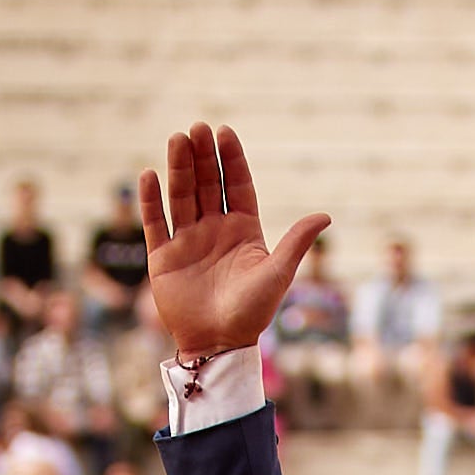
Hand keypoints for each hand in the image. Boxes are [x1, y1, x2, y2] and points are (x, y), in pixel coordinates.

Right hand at [137, 124, 328, 360]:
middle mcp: (214, 230)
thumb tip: (325, 215)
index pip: (237, 185)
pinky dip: (151, 200)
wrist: (218, 346)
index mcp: (243, 231)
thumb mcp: (278, 274)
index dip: (231, 159)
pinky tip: (150, 175)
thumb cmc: (252, 314)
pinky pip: (156, 222)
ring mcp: (188, 241)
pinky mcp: (163, 257)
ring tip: (177, 140)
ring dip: (178, 168)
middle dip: (202, 156)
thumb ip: (296, 242)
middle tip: (197, 128)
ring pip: (181, 196)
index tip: (224, 132)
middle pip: (207, 184)